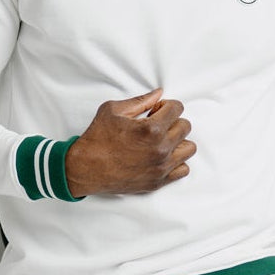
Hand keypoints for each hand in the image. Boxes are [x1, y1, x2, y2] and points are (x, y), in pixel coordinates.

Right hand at [64, 88, 195, 196]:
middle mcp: (161, 149)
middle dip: (172, 121)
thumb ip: (140, 101)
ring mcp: (161, 167)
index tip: (156, 110)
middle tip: (156, 124)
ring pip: (189, 148)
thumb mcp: (113, 110)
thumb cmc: (96, 139)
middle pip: (185, 127)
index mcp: (151, 129)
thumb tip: (158, 93)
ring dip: (178, 141)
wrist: (85, 169)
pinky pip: (183, 169)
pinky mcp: (158, 181)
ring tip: (162, 140)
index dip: (166, 105)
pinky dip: (176, 161)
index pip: (178, 108)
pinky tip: (161, 156)